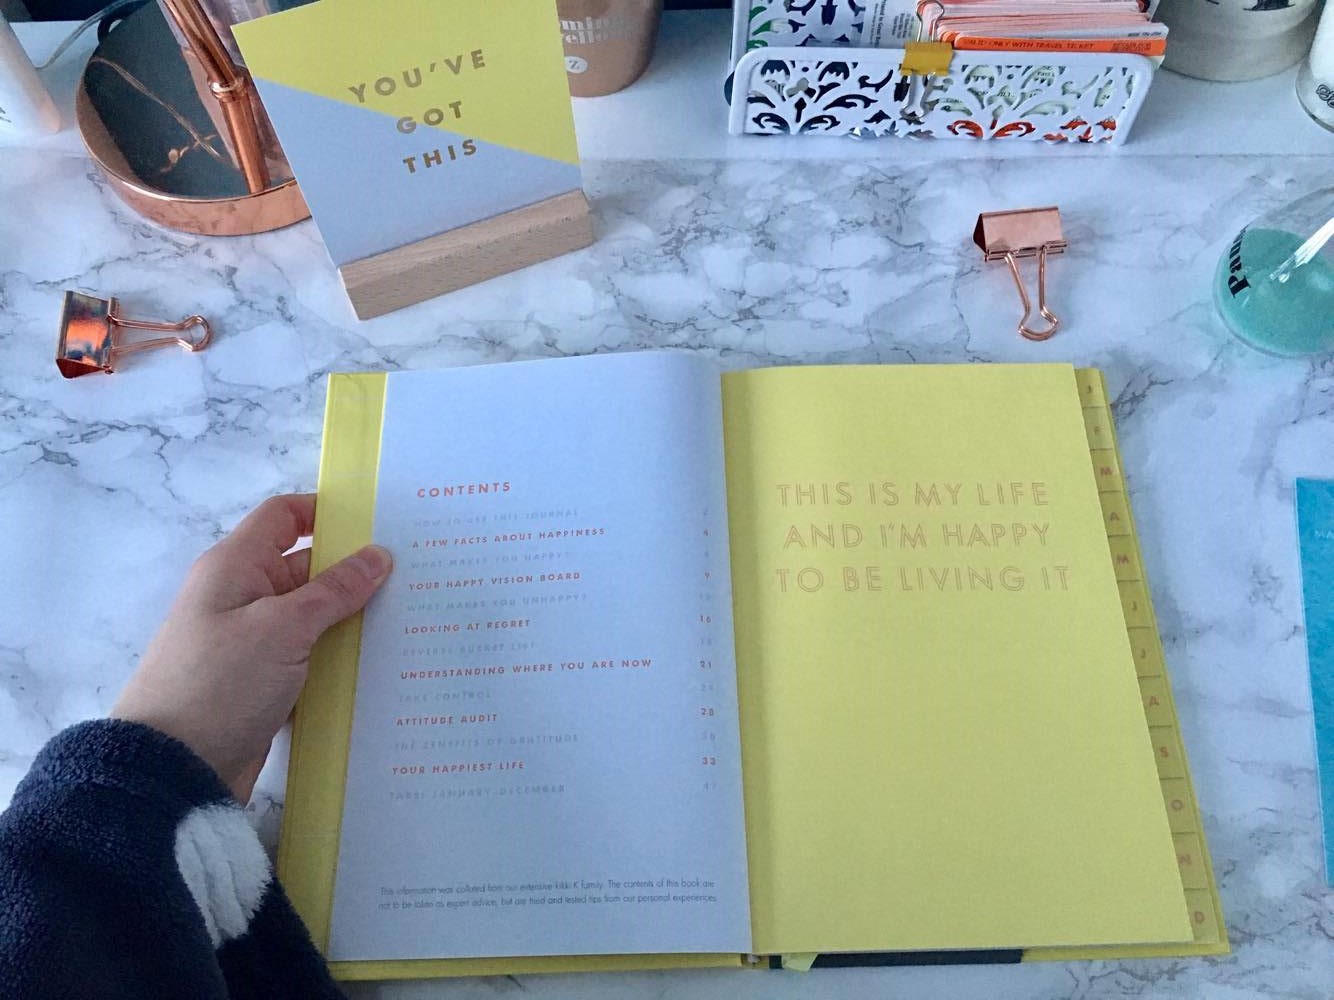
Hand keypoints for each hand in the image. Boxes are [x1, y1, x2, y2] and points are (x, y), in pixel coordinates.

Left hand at [112, 494, 391, 801]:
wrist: (172, 769)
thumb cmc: (221, 682)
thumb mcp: (282, 628)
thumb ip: (333, 590)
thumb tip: (378, 555)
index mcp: (236, 567)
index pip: (283, 516)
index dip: (327, 511)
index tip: (380, 522)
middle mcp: (243, 597)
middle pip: (307, 567)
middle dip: (355, 571)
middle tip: (418, 576)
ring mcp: (253, 643)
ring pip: (314, 617)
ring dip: (353, 620)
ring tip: (413, 620)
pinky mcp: (264, 684)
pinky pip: (310, 658)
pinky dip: (340, 660)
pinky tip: (383, 666)